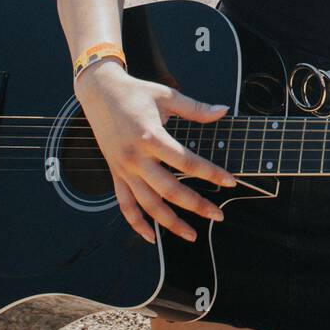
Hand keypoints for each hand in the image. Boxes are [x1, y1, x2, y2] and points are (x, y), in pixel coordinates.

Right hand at [74, 60, 238, 243]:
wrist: (99, 93)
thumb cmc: (135, 93)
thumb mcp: (167, 95)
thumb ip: (196, 109)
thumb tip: (224, 110)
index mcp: (151, 137)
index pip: (186, 162)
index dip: (211, 174)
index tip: (230, 182)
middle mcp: (136, 158)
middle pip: (170, 190)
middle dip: (197, 206)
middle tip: (218, 215)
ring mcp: (124, 169)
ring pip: (148, 205)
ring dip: (170, 224)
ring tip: (192, 234)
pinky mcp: (115, 174)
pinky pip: (125, 205)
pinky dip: (137, 223)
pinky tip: (152, 237)